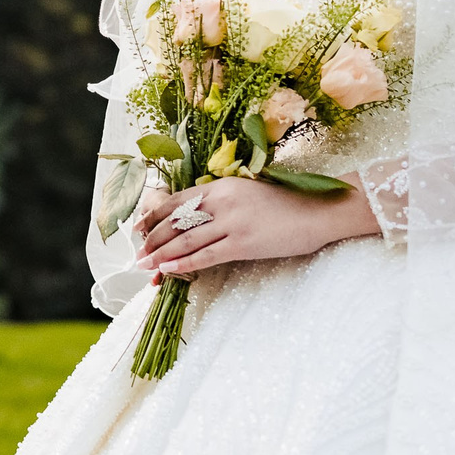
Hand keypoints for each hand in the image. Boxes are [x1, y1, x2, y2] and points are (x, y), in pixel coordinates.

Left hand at [131, 175, 379, 280]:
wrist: (318, 211)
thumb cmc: (287, 204)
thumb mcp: (248, 194)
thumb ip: (222, 202)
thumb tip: (195, 218)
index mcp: (222, 185)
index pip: (176, 200)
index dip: (153, 215)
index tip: (138, 227)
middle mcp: (222, 200)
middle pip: (175, 220)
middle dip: (152, 238)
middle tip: (136, 253)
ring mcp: (232, 221)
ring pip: (185, 239)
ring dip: (160, 253)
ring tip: (144, 264)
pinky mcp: (243, 242)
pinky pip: (205, 255)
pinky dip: (183, 263)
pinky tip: (168, 269)